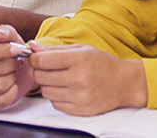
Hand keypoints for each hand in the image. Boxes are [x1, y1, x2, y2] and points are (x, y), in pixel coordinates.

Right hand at [0, 24, 35, 110]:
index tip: (16, 49)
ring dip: (12, 78)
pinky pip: (1, 100)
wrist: (23, 70)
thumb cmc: (12, 54)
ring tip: (13, 72)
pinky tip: (13, 84)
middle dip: (10, 64)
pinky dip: (13, 92)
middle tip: (15, 61)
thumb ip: (5, 31)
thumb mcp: (11, 37)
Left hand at [29, 43, 147, 115]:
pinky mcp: (81, 110)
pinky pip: (55, 104)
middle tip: (48, 68)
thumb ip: (54, 49)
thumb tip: (32, 46)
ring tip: (60, 79)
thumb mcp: (81, 49)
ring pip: (45, 92)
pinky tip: (67, 90)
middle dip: (40, 71)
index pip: (41, 60)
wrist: (125, 83)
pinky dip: (57, 97)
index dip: (34, 59)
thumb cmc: (102, 63)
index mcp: (78, 59)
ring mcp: (80, 96)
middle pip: (40, 77)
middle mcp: (79, 78)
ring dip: (48, 85)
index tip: (36, 58)